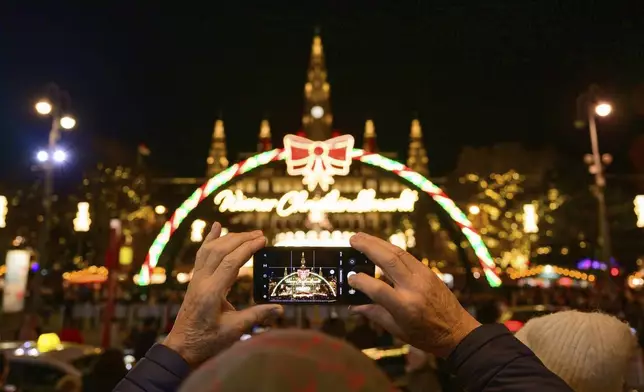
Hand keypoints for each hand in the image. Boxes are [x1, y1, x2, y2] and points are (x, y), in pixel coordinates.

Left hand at [164, 223, 282, 366]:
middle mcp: (201, 281)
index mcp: (211, 292)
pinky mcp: (195, 280)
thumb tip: (280, 308)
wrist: (182, 347)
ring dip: (229, 238)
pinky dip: (209, 238)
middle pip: (220, 251)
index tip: (263, 240)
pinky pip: (201, 254)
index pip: (230, 263)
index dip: (247, 249)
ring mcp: (196, 279)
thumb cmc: (207, 341)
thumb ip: (257, 316)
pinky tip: (216, 226)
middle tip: (260, 234)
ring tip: (248, 234)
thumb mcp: (234, 330)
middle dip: (241, 239)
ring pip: (210, 249)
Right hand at [348, 233, 480, 356]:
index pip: (377, 288)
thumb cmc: (425, 335)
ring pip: (398, 253)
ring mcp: (423, 276)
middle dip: (368, 247)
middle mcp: (414, 288)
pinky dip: (390, 249)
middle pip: (388, 260)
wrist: (457, 331)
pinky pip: (406, 256)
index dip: (360, 281)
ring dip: (378, 242)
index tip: (349, 278)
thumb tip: (352, 306)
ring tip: (361, 237)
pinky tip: (379, 246)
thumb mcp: (397, 329)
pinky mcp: (428, 271)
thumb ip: (373, 314)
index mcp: (404, 307)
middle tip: (352, 239)